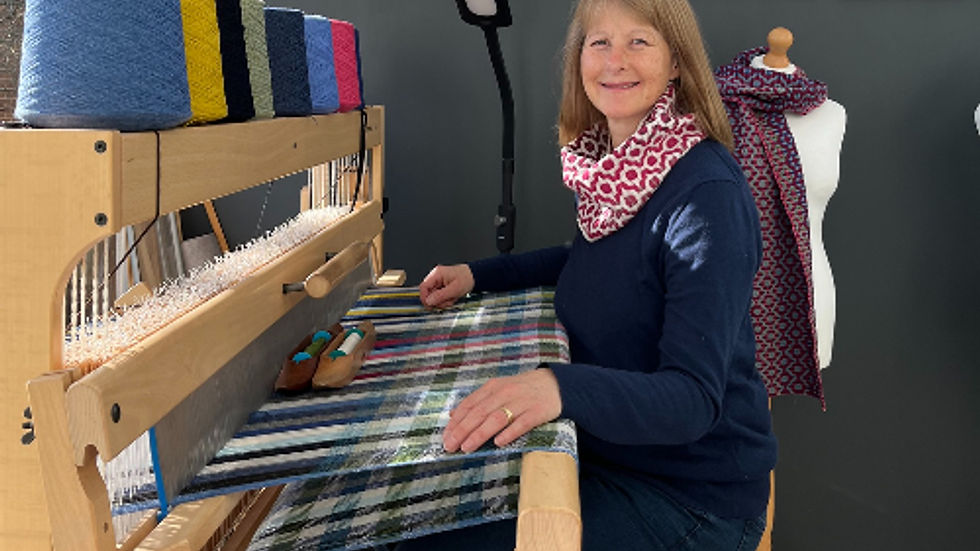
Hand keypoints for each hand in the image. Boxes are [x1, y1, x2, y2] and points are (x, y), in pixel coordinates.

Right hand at [419, 264, 474, 308]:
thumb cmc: (467, 278)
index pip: (423, 287)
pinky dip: (446, 300)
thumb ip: (440, 296)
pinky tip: (453, 298)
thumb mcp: (454, 289)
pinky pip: (440, 296)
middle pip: (428, 293)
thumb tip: (428, 301)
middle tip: (447, 302)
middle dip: (437, 301)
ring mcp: (439, 282)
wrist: (476, 276)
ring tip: (453, 299)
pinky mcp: (442, 286)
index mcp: (437, 274)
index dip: (425, 298)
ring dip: (443, 301)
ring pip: (434, 296)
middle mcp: (436, 277)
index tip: (430, 306)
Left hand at [443, 368, 561, 452]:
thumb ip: (477, 401)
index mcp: (493, 387)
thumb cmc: (523, 391)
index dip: (456, 422)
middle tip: (450, 446)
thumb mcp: (498, 390)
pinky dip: (509, 432)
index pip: (470, 404)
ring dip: (480, 434)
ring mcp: (522, 402)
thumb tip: (453, 415)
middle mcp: (505, 393)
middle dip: (463, 430)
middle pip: (480, 412)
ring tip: (467, 447)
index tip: (446, 437)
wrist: (556, 384)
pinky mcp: (537, 412)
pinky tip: (498, 442)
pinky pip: (522, 423)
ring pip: (497, 418)